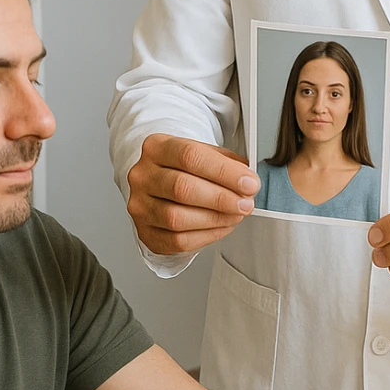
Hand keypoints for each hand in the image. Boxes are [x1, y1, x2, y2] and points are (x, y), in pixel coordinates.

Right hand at [126, 133, 258, 254]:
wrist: (160, 184)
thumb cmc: (185, 168)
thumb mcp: (204, 154)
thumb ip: (226, 164)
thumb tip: (247, 181)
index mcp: (156, 148)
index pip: (190, 156)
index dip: (223, 171)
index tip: (249, 183)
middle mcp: (142, 176)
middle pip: (182, 188)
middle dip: (221, 198)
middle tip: (246, 203)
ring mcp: (140, 206)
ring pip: (177, 218)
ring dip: (216, 219)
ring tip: (236, 214)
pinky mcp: (145, 232)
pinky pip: (177, 241)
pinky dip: (206, 236)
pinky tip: (222, 226)